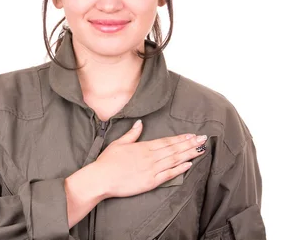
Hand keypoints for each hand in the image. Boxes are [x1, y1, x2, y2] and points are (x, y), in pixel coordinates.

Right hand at [92, 120, 206, 198]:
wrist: (101, 179)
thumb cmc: (107, 161)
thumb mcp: (118, 143)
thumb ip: (132, 134)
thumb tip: (140, 123)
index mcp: (143, 147)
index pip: (166, 141)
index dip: (180, 138)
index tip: (192, 135)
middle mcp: (150, 157)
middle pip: (174, 149)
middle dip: (190, 144)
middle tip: (203, 139)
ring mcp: (151, 170)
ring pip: (174, 160)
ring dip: (188, 154)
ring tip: (200, 149)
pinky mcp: (150, 182)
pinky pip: (168, 175)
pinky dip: (180, 169)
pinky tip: (189, 164)